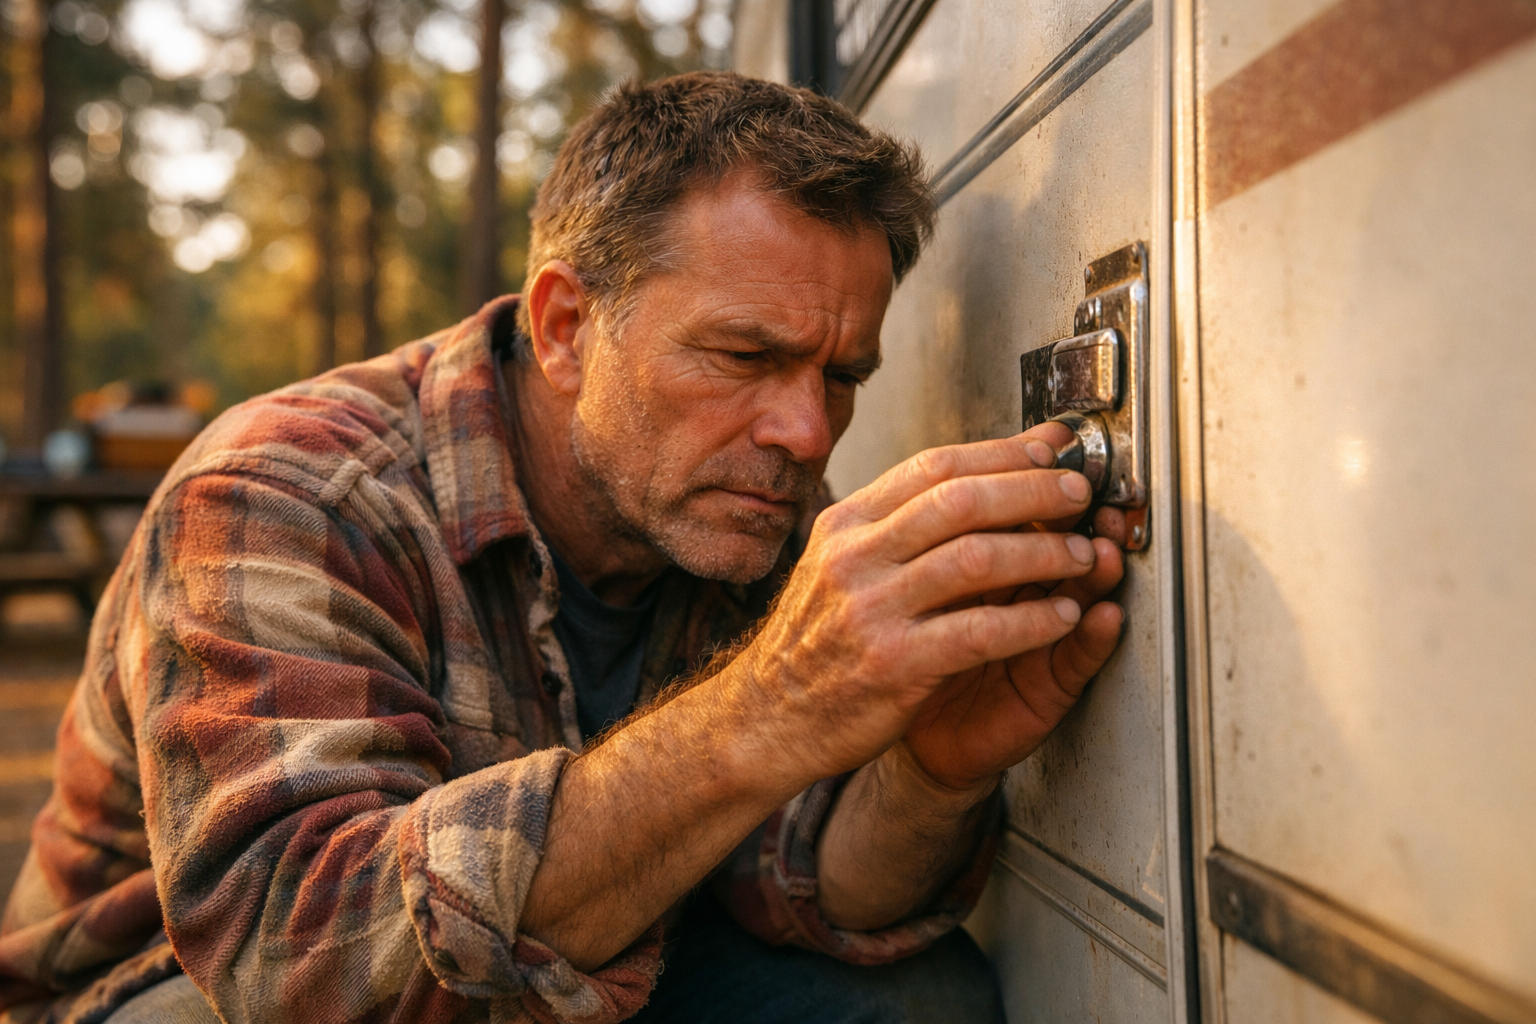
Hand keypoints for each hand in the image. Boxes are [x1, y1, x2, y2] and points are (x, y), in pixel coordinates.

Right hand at [739, 424, 1123, 786]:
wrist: (768, 719)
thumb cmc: (817, 641)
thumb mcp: (839, 564)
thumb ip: (898, 526)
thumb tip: (976, 481)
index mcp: (847, 524)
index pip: (933, 466)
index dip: (1001, 453)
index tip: (1048, 448)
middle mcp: (854, 557)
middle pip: (961, 500)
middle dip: (1032, 490)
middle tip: (1078, 492)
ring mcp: (871, 610)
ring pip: (976, 559)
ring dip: (1044, 553)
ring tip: (1083, 554)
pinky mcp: (894, 664)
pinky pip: (980, 632)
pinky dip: (1032, 621)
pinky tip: (1062, 616)